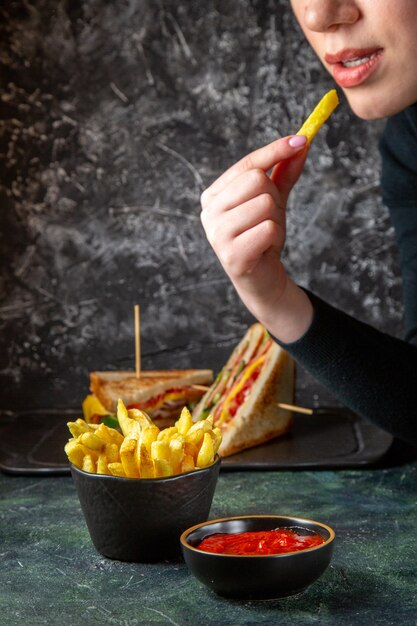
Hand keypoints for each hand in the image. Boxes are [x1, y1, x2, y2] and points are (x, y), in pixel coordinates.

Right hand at [201, 134, 312, 342]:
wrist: (263, 280)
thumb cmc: (263, 238)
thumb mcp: (274, 201)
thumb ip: (283, 172)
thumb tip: (299, 143)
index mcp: (213, 195)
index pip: (247, 164)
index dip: (275, 151)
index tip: (301, 139)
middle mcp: (209, 212)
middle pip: (256, 180)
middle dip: (273, 197)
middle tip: (269, 218)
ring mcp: (216, 234)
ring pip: (265, 204)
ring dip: (275, 220)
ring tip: (265, 235)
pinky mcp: (231, 254)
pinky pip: (269, 229)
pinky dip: (275, 237)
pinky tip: (265, 249)